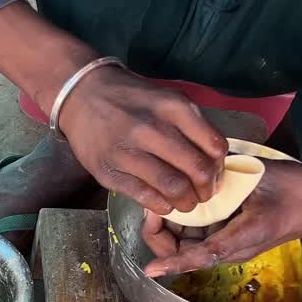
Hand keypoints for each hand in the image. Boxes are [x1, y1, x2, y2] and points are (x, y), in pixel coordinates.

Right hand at [56, 66, 227, 215]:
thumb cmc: (131, 99)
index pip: (214, 147)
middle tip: (204, 194)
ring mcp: (128, 151)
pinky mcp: (109, 171)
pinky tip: (164, 203)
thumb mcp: (167, 98)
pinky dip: (162, 205)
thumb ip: (192, 125)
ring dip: (186, 202)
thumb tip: (213, 162)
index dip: (220, 167)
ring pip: (173, 187)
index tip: (215, 174)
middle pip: (197, 170)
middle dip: (207, 189)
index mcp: (173, 107)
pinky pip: (145, 196)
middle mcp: (152, 128)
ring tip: (186, 203)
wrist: (81, 96)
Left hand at [142, 160, 301, 277]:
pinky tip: (181, 201)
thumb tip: (192, 166)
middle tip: (153, 206)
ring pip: (191, 245)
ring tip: (162, 200)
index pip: (202, 255)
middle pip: (187, 253)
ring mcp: (234, 246)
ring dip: (173, 228)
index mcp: (245, 237)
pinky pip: (203, 235)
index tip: (151, 269)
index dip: (174, 262)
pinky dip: (187, 223)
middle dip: (163, 235)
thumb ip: (225, 176)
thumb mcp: (260, 176)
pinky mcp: (234, 238)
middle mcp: (236, 249)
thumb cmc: (297, 187)